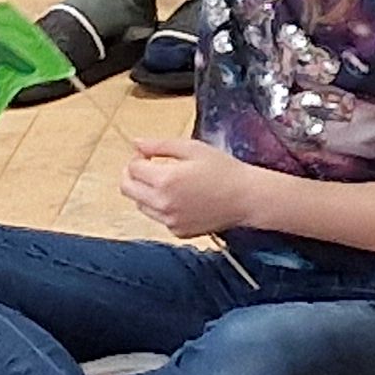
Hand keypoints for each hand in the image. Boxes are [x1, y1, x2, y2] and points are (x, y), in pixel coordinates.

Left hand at [122, 136, 265, 238]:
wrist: (247, 197)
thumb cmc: (225, 170)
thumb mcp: (194, 148)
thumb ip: (161, 145)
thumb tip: (136, 143)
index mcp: (165, 180)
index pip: (132, 168)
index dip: (137, 158)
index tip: (147, 154)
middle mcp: (162, 203)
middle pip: (127, 189)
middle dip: (132, 175)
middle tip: (148, 167)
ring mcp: (168, 220)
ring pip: (140, 204)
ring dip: (145, 191)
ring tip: (169, 183)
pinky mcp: (177, 231)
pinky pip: (158, 217)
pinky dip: (162, 207)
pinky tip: (182, 198)